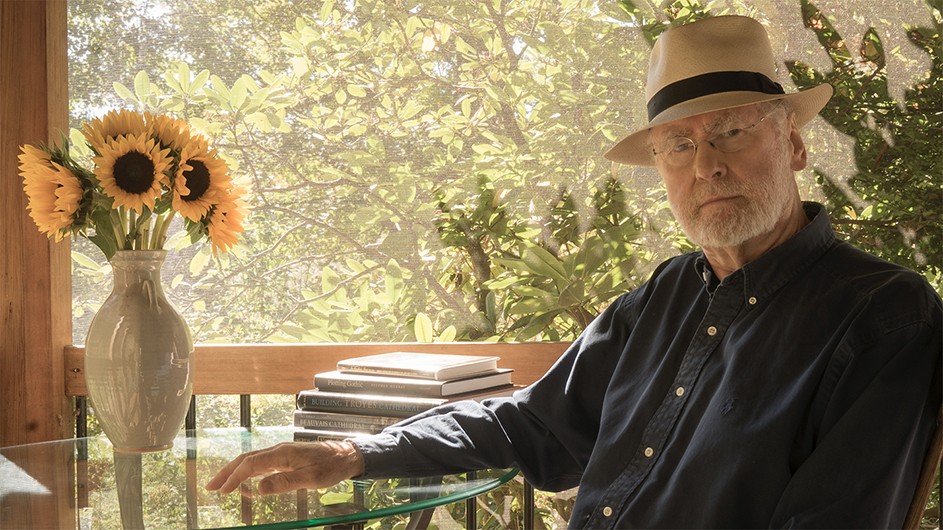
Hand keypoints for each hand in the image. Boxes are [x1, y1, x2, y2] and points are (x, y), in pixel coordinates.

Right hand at [205, 440, 365, 494]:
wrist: (347, 455)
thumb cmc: (331, 466)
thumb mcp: (310, 478)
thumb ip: (284, 482)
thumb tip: (258, 489)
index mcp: (282, 453)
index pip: (250, 464)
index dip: (234, 478)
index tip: (223, 491)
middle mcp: (278, 450)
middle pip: (245, 459)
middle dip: (226, 472)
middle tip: (210, 487)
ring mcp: (282, 454)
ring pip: (252, 461)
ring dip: (235, 472)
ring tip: (221, 486)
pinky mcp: (286, 458)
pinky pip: (262, 464)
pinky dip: (249, 474)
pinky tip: (246, 485)